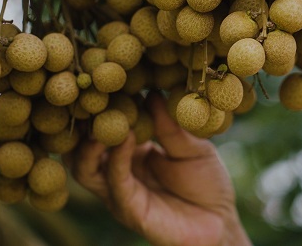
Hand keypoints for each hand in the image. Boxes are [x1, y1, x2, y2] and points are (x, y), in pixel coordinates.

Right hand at [71, 94, 249, 245]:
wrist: (221, 222)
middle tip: (87, 96)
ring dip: (90, 142)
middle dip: (81, 123)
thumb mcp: (193, 145)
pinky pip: (114, 183)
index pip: (103, 126)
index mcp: (129, 151)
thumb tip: (151, 91)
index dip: (100, 105)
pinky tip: (125, 137)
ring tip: (103, 117)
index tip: (102, 78)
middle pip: (80, 147)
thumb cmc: (207, 183)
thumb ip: (171, 124)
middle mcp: (116, 171)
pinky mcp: (129, 211)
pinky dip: (116, 158)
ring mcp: (119, 192)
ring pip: (84, 168)